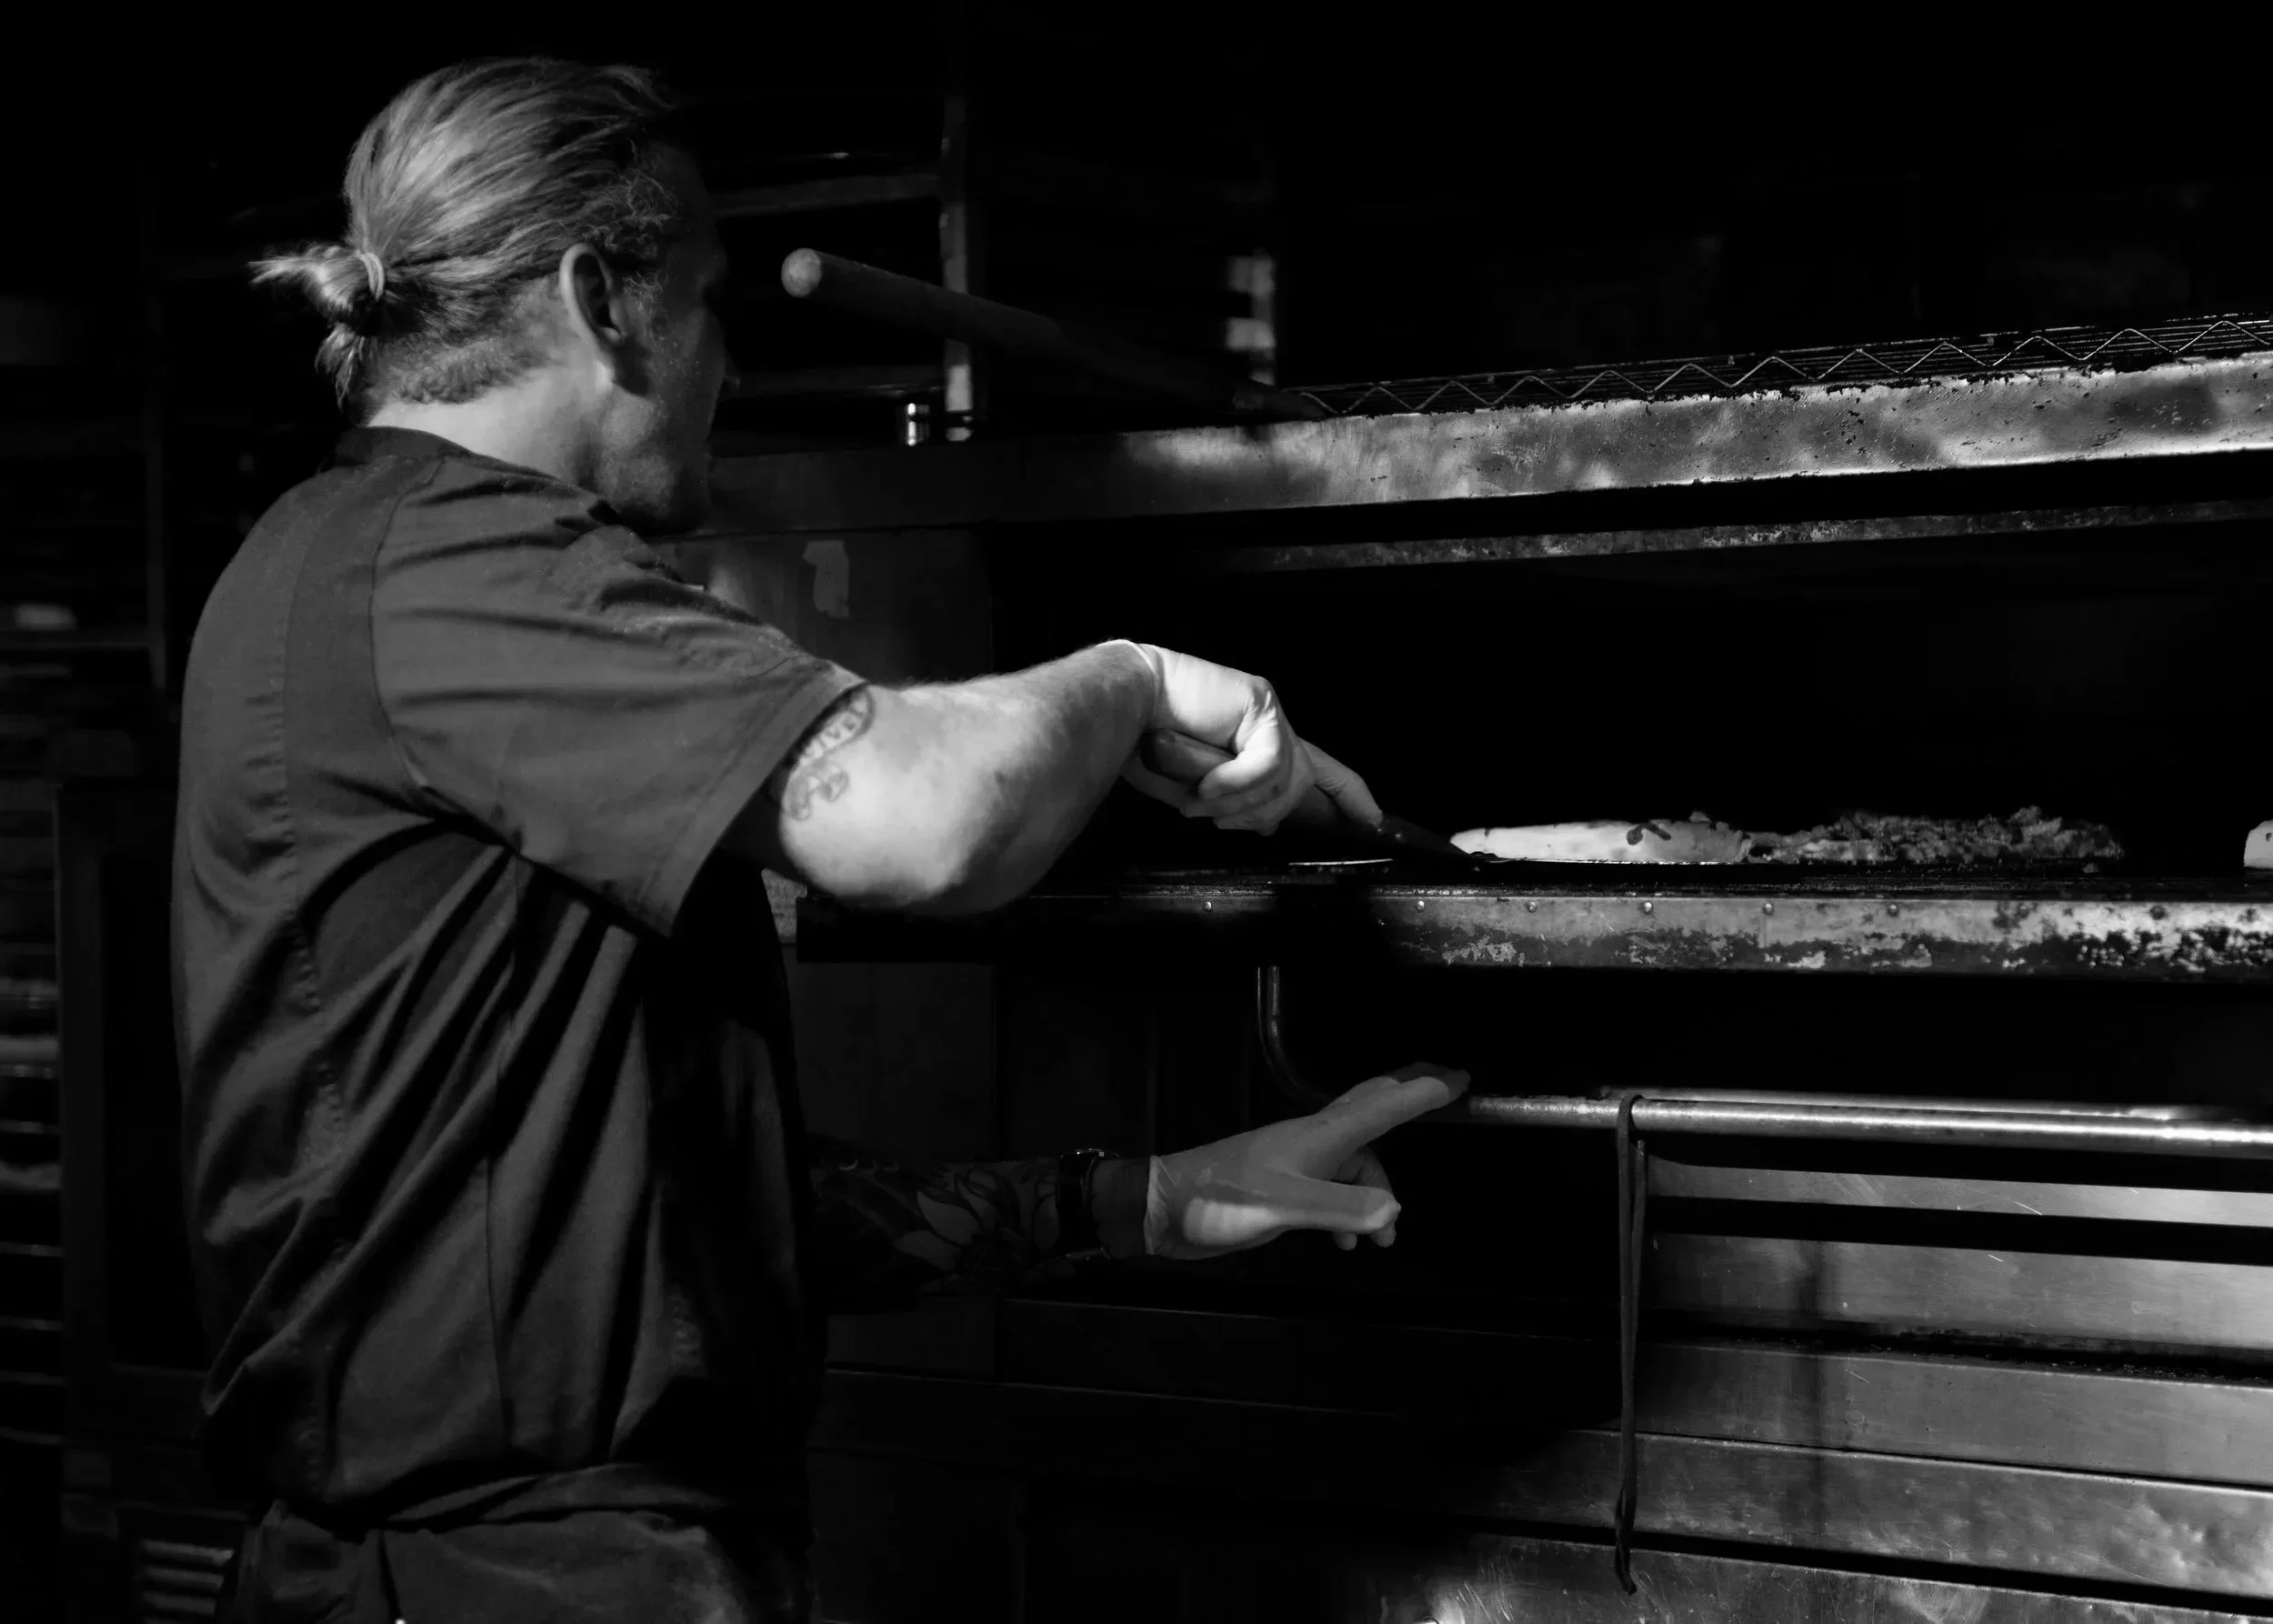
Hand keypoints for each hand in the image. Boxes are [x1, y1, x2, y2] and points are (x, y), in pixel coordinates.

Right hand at [1117, 643, 1381, 833]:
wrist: (1120, 705)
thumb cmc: (1144, 746)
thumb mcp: (1195, 791)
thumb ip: (1233, 805)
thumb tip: (1262, 826)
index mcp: (1257, 744)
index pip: (1321, 770)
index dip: (1349, 795)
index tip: (1373, 820)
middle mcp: (1270, 725)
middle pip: (1298, 788)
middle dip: (1259, 815)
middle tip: (1217, 818)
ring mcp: (1268, 712)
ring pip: (1280, 783)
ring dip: (1234, 804)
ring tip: (1196, 799)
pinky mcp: (1260, 704)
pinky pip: (1266, 765)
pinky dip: (1231, 784)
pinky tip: (1202, 786)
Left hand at [1142, 1062, 1469, 1260]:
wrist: (1162, 1209)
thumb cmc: (1220, 1200)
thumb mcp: (1282, 1207)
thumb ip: (1338, 1208)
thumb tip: (1394, 1210)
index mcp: (1319, 1135)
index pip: (1382, 1104)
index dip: (1423, 1090)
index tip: (1460, 1077)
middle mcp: (1313, 1139)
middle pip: (1371, 1110)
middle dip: (1409, 1101)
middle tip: (1448, 1091)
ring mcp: (1296, 1161)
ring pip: (1355, 1161)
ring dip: (1377, 1193)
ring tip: (1386, 1237)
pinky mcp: (1282, 1185)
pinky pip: (1333, 1187)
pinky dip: (1350, 1210)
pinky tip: (1348, 1241)